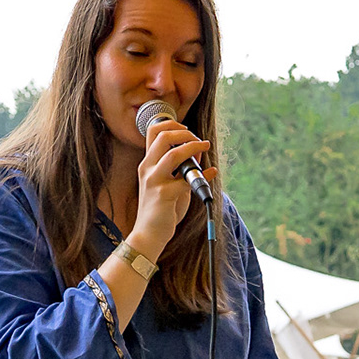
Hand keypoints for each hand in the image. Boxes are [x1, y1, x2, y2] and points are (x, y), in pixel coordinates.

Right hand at [130, 116, 215, 256]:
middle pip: (163, 136)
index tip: (187, 129)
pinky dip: (202, 176)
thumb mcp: (170, 184)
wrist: (149, 234)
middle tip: (199, 141)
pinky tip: (211, 174)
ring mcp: (154, 181)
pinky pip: (185, 180)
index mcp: (148, 163)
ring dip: (193, 147)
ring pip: (173, 153)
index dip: (171, 124)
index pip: (153, 131)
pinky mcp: (163, 195)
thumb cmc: (161, 210)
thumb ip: (182, 169)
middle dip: (185, 133)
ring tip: (205, 147)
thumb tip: (200, 155)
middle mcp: (147, 168)